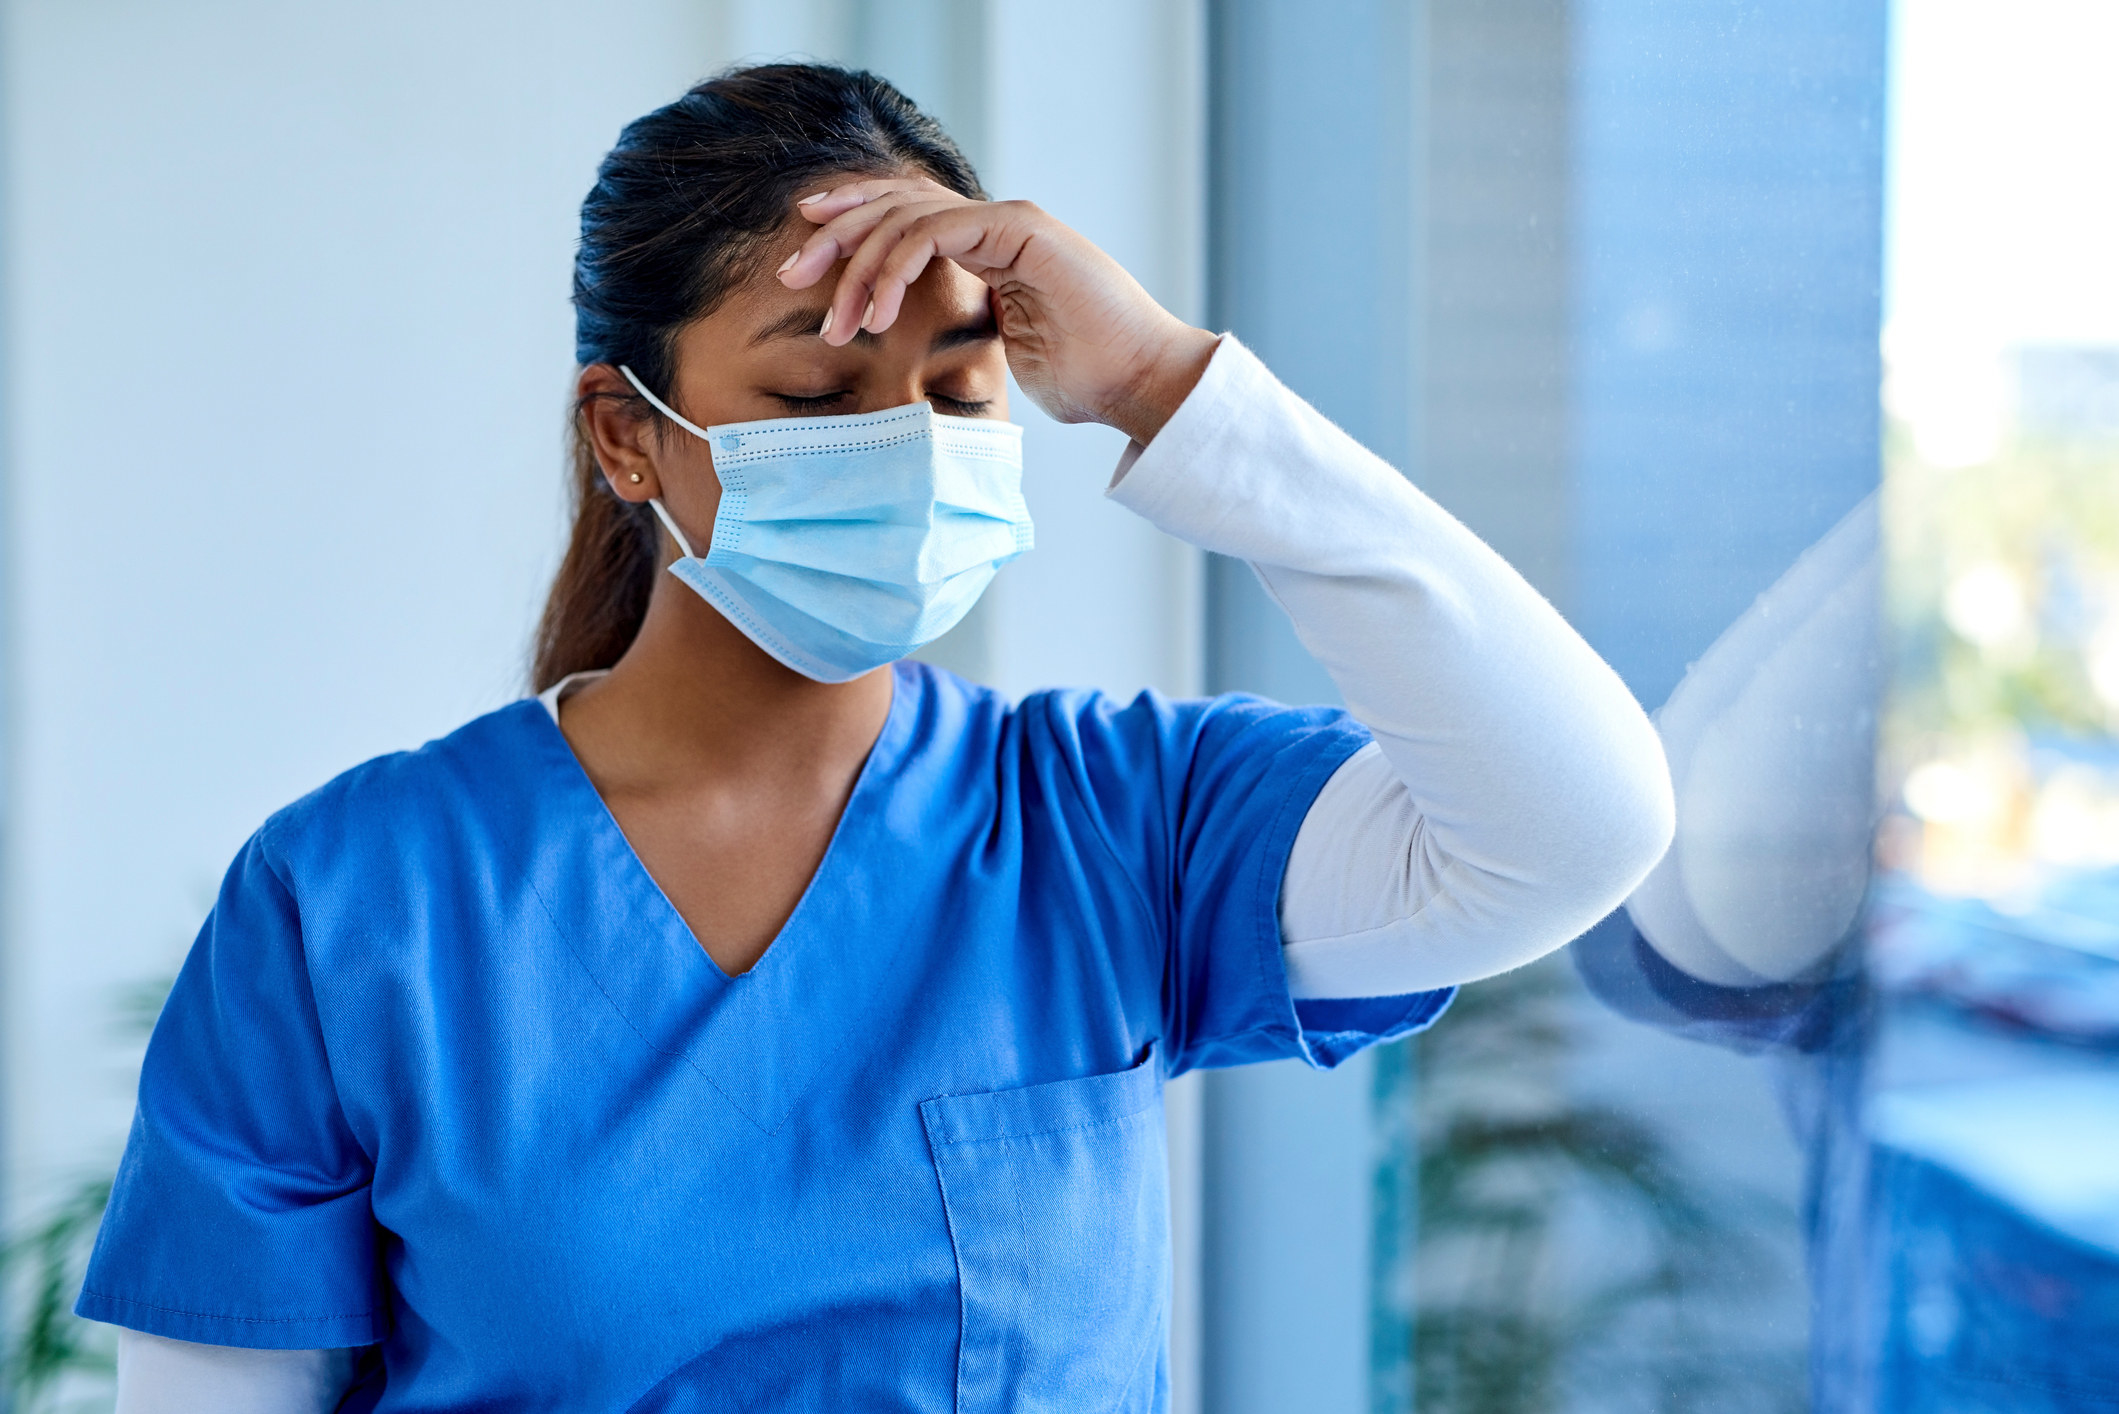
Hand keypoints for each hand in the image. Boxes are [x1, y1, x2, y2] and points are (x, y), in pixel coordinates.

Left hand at [778, 176, 1217, 443]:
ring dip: (859, 266)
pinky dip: (896, 269)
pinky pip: (933, 232)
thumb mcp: (1006, 358)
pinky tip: (879, 313)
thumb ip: (971, 341)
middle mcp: (996, 222)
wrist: (1141, 383)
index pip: (907, 220)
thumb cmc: (1089, 381)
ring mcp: (1007, 219)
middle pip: (895, 206)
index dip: (852, 229)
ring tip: (837, 320)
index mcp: (991, 247)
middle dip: (835, 237)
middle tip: (792, 274)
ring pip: (906, 217)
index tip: (806, 262)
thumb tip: (933, 368)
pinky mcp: (1018, 227)